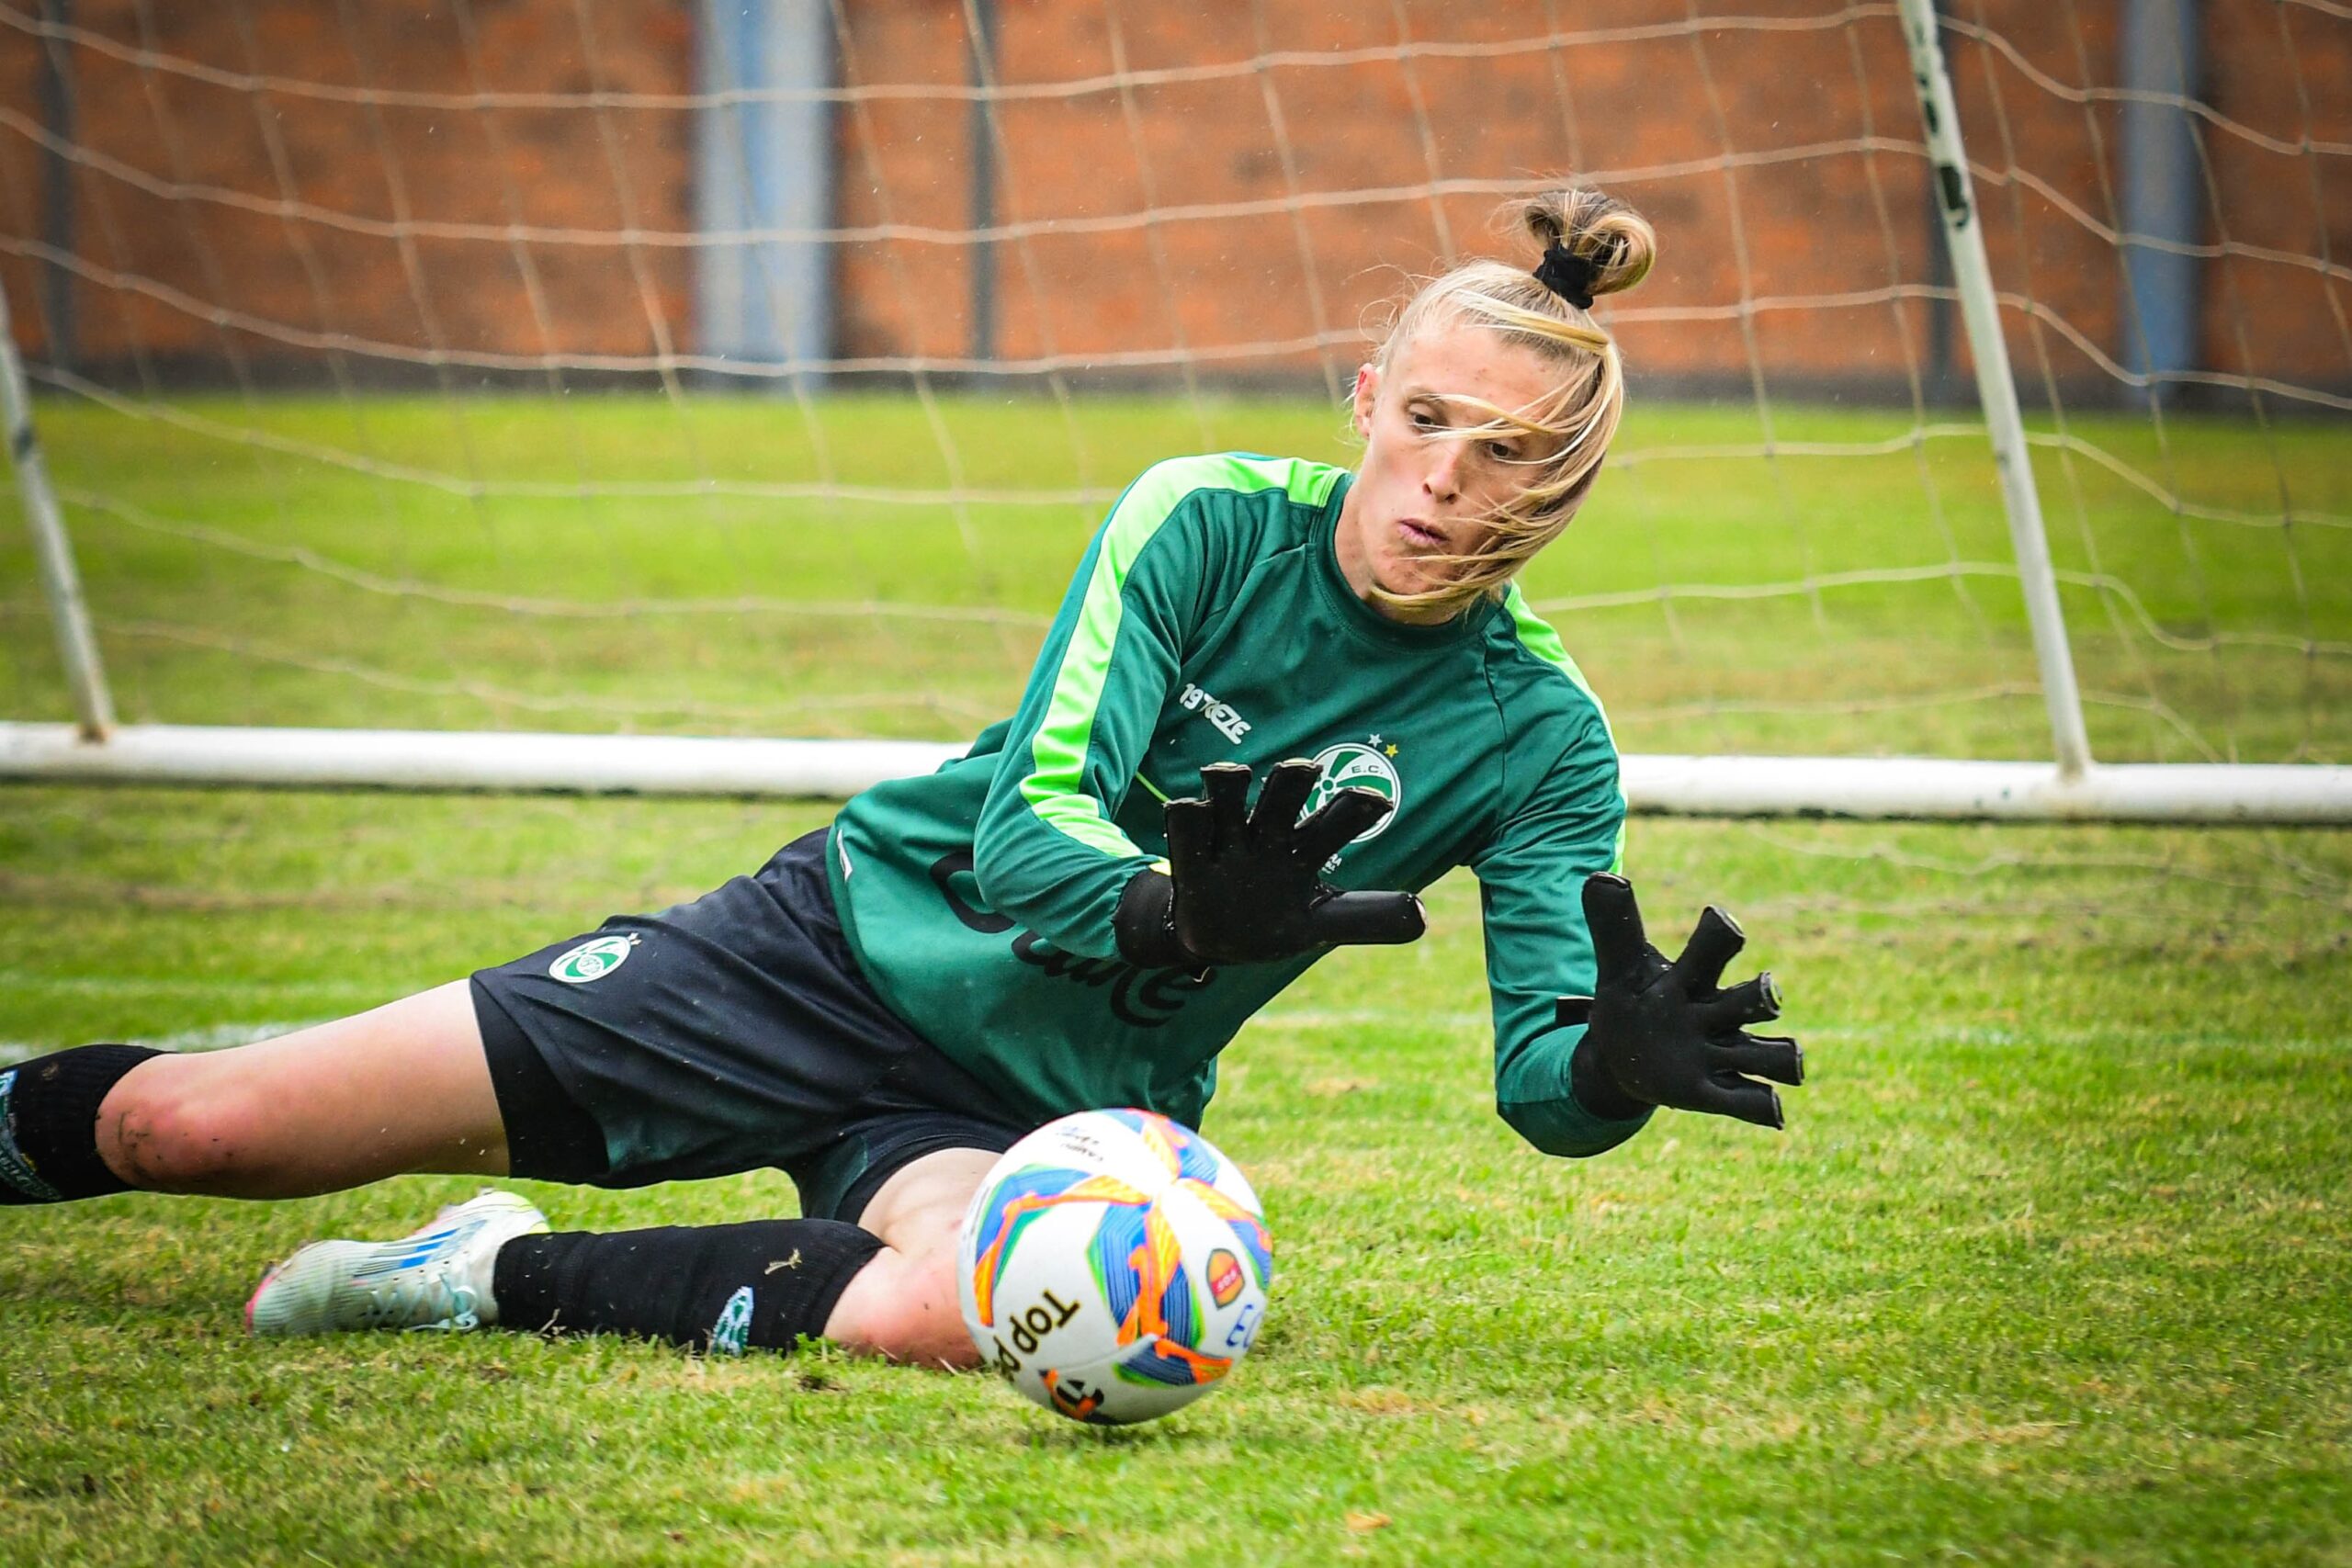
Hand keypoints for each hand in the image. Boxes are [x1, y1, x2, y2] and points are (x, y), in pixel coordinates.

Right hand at [1113, 760, 1425, 967]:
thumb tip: (1422, 916)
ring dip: (1230, 782)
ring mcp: (1228, 842)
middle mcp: (1269, 834)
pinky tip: (1194, 813)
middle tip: (1305, 772)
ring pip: (1228, 793)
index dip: (1355, 808)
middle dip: (1292, 777)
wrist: (1216, 938)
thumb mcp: (1323, 923)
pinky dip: (1190, 816)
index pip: (1337, 819)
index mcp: (1306, 848)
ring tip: (1231, 775)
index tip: (1378, 804)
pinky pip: (1186, 825)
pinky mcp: (1190, 861)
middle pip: (1282, 792)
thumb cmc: (1279, 919)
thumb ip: (1367, 917)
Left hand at [1555, 872, 1802, 1128]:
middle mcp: (1715, 1013)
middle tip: (1768, 995)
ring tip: (1791, 1062)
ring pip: (1768, 1054)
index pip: (1715, 947)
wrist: (1630, 1057)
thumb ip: (1613, 927)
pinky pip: (1750, 1102)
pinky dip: (1763, 1105)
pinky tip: (1773, 1108)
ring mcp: (1719, 1054)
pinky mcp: (1714, 1094)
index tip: (1720, 921)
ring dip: (1781, 1056)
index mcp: (1692, 979)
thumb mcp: (1618, 969)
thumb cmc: (1636, 1002)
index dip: (1720, 934)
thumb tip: (1598, 876)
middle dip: (1764, 996)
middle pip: (1752, 999)